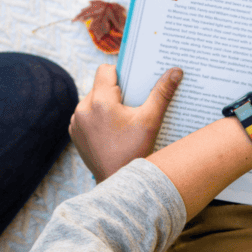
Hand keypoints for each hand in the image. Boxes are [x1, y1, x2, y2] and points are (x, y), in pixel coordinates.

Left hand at [70, 64, 181, 181]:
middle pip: (99, 86)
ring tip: (121, 120)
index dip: (120, 74)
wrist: (118, 182)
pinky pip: (86, 115)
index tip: (132, 87)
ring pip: (92, 100)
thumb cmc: (135, 151)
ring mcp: (76, 122)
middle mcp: (83, 109)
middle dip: (115, 92)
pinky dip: (97, 118)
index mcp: (100, 101)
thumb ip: (162, 93)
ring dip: (105, 104)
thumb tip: (176, 70)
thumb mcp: (151, 120)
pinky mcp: (74, 133)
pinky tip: (112, 130)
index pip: (105, 70)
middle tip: (131, 106)